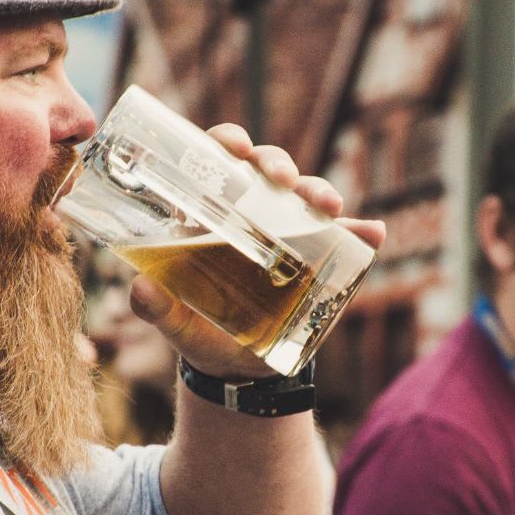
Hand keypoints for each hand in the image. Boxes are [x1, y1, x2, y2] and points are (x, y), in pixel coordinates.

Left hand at [130, 124, 385, 379]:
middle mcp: (254, 214)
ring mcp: (292, 235)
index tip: (234, 148)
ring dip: (320, 193)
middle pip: (268, 171)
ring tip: (329, 206)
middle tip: (281, 180)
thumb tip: (141, 289)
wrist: (240, 371)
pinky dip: (363, 232)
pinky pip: (347, 239)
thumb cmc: (202, 333)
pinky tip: (373, 232)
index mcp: (212, 214)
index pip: (220, 162)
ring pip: (307, 197)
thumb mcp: (177, 325)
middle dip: (277, 164)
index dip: (228, 143)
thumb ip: (157, 310)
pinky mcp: (323, 260)